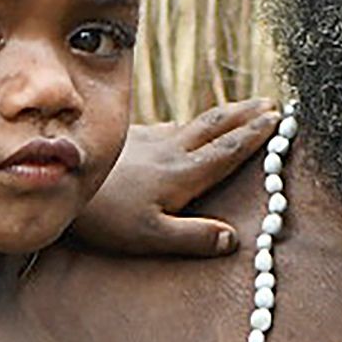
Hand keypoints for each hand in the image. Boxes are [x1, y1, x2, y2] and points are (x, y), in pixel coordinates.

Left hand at [72, 99, 278, 257]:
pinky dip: (189, 122)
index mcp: (183, 174)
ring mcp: (149, 141)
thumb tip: (234, 239)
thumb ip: (193, 237)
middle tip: (273, 102)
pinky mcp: (130, 140)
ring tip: (244, 107)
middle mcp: (171, 150)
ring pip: (195, 122)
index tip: (281, 119)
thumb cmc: (105, 218)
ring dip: (224, 114)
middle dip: (247, 113)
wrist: (60, 182)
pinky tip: (184, 125)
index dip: (257, 134)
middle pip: (217, 125)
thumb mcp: (151, 236)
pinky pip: (169, 126)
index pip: (229, 149)